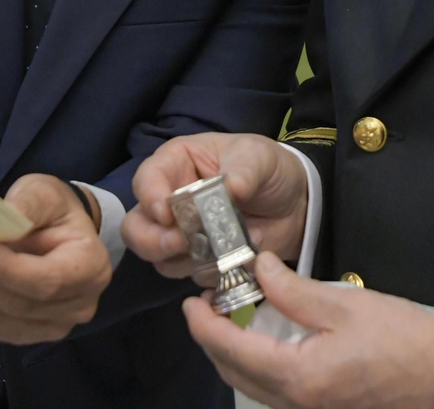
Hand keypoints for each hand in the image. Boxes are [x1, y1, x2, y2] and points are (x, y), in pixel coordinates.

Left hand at [0, 174, 111, 344]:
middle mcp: (75, 307)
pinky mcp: (21, 334)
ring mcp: (48, 328)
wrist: (60, 233)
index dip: (0, 269)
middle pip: (13, 302)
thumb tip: (1, 217)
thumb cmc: (55, 210)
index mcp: (89, 269)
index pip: (43, 281)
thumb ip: (26, 204)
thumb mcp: (45, 192)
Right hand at [123, 133, 307, 283]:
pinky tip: (229, 262)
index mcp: (178, 163)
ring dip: (179, 259)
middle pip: (137, 225)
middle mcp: (170, 199)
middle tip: (179, 242)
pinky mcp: (197, 259)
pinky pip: (187, 274)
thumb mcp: (260, 158)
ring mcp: (181, 233)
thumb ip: (243, 171)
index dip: (149, 197)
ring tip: (213, 253)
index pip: (146, 179)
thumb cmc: (270, 169)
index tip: (166, 213)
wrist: (297, 205)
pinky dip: (205, 272)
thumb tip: (230, 187)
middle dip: (152, 239)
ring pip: (156, 255)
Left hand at [185, 253, 433, 408]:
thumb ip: (294, 289)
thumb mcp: (346, 305)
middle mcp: (297, 405)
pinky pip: (276, 394)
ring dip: (234, 357)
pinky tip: (267, 344)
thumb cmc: (404, 340)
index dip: (203, 326)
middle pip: (234, 376)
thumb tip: (257, 269)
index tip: (190, 302)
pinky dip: (260, 369)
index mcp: (298, 377)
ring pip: (253, 388)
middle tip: (208, 306)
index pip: (231, 351)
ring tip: (233, 319)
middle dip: (212, 342)